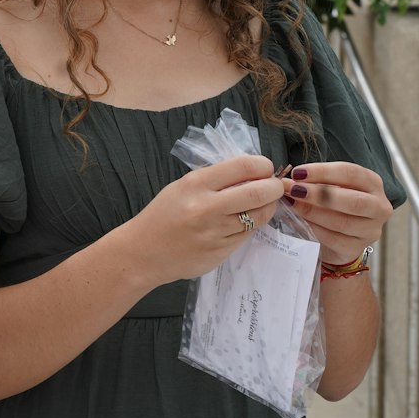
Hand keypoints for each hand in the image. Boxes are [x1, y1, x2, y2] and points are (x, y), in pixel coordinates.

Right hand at [123, 154, 287, 284]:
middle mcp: (207, 208)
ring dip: (268, 207)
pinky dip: (253, 225)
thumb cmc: (162, 215)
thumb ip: (214, 180)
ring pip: (259, 216)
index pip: (242, 166)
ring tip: (262, 203)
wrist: (143, 252)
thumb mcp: (182, 187)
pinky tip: (245, 220)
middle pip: (258, 192)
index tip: (265, 168)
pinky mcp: (221, 252)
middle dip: (274, 187)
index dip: (263, 165)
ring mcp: (216, 232)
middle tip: (275, 186)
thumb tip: (251, 173)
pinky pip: (248, 234)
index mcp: (195, 184)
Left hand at [283, 161, 392, 264]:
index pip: (351, 173)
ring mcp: (370, 230)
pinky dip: (313, 229)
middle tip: (294, 190)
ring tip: (292, 204)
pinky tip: (298, 221)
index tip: (298, 173)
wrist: (338, 237)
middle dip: (320, 194)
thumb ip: (314, 182)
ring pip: (342, 222)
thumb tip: (287, 182)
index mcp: (373, 183)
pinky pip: (333, 239)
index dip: (323, 172)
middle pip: (353, 200)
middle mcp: (378, 207)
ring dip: (313, 212)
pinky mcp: (356, 248)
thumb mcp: (329, 187)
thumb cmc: (333, 204)